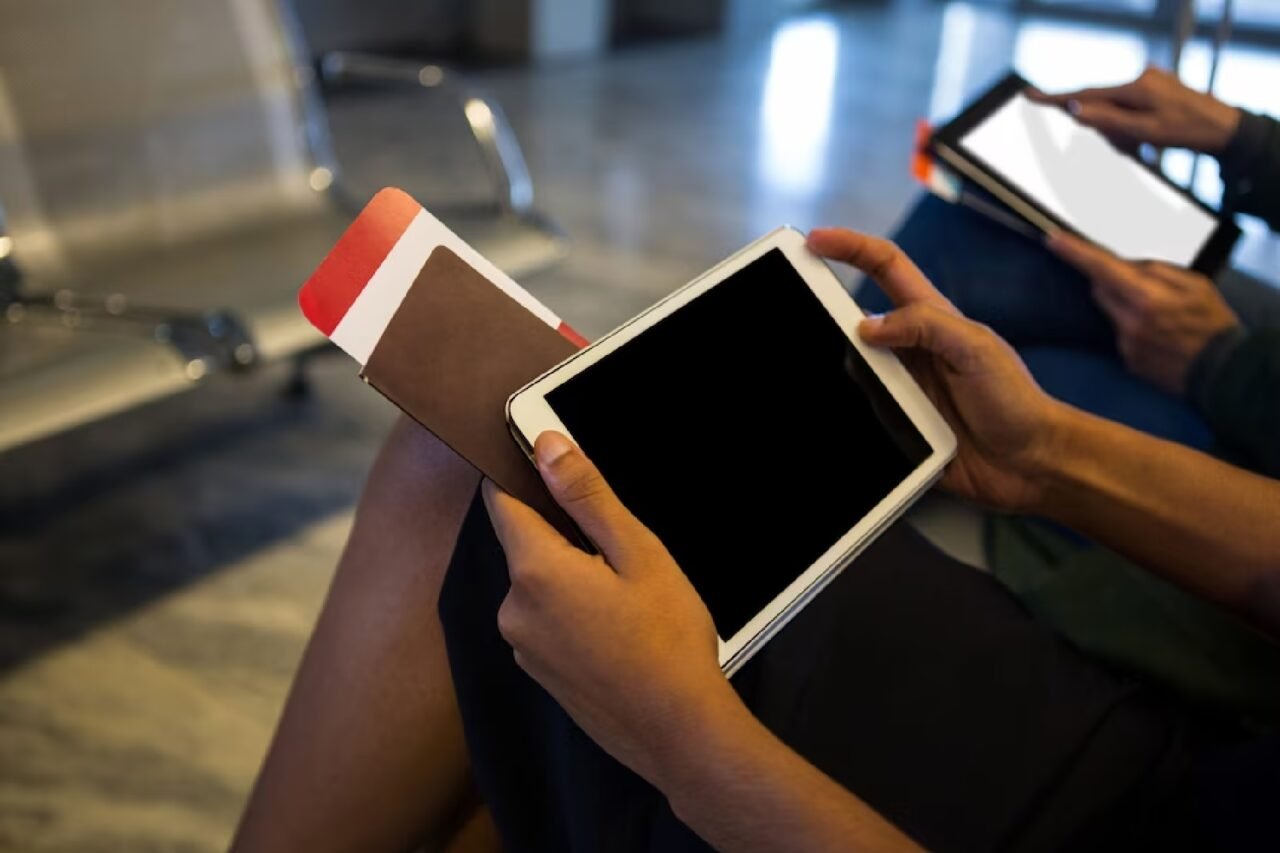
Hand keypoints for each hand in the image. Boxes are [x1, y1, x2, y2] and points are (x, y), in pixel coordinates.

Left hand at [482, 432, 741, 787]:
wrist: (678, 733)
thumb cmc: (668, 638)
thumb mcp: (639, 553)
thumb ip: (586, 497)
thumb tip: (545, 445)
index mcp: (535, 571)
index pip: (502, 501)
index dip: (521, 475)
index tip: (550, 466)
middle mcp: (513, 609)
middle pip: (526, 545)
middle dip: (564, 535)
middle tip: (621, 550)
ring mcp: (522, 646)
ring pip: (538, 585)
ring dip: (571, 577)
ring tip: (627, 597)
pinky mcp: (538, 673)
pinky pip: (545, 621)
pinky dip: (572, 613)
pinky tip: (617, 629)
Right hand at [808, 228, 1069, 511]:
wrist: (1030, 464)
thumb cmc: (1016, 402)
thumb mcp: (977, 350)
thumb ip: (927, 326)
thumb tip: (868, 326)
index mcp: (931, 320)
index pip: (885, 267)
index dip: (850, 247)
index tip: (815, 241)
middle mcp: (910, 350)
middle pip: (853, 319)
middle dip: (821, 309)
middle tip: (793, 308)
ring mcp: (901, 388)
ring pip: (847, 369)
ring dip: (830, 370)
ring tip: (812, 370)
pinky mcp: (898, 426)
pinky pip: (858, 414)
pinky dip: (842, 412)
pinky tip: (834, 415)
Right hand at [1030, 66, 1240, 154]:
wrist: (1226, 130)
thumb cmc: (1189, 131)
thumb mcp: (1145, 131)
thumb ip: (1108, 121)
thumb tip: (1074, 110)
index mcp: (1136, 86)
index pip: (1086, 95)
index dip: (1056, 99)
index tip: (1030, 96)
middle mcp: (1142, 78)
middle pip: (1103, 106)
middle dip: (1107, 130)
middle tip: (1132, 148)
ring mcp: (1151, 83)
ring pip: (1117, 112)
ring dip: (1122, 133)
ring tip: (1145, 148)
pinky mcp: (1158, 90)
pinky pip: (1131, 111)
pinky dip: (1132, 128)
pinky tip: (1148, 141)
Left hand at [1048, 232, 1239, 394]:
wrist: (1224, 370)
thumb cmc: (1213, 323)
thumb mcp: (1195, 285)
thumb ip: (1157, 271)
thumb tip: (1126, 266)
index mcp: (1147, 298)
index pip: (1101, 269)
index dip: (1074, 252)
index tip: (1053, 239)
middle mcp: (1130, 323)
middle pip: (1101, 291)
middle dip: (1112, 282)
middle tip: (1143, 286)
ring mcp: (1126, 346)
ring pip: (1111, 314)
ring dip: (1126, 308)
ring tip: (1161, 317)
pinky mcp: (1128, 362)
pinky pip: (1121, 336)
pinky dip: (1134, 330)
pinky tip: (1160, 336)